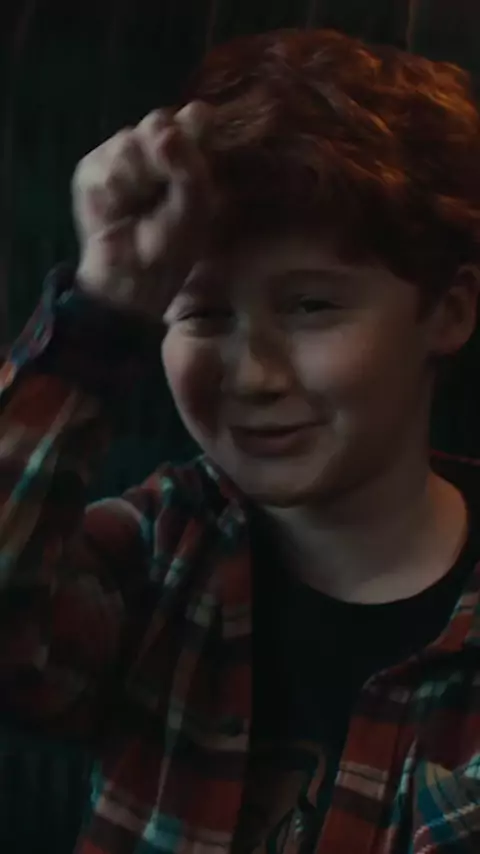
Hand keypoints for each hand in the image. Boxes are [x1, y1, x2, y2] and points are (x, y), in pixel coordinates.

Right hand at [72, 102, 212, 318]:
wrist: (132, 275)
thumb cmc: (172, 245)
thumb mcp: (196, 208)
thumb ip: (190, 167)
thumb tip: (166, 132)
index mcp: (188, 153)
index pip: (194, 116)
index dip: (194, 128)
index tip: (194, 154)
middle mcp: (154, 146)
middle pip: (158, 120)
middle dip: (164, 157)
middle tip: (164, 190)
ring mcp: (121, 153)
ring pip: (129, 140)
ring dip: (140, 177)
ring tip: (141, 205)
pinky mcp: (92, 168)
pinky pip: (105, 164)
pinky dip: (117, 188)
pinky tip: (119, 207)